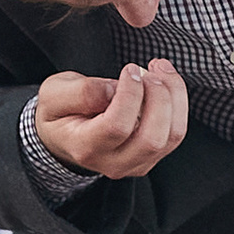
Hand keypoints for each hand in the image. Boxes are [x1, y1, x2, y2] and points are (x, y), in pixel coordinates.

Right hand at [34, 63, 187, 179]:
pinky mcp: (151, 157)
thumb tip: (114, 89)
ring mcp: (136, 164)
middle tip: (151, 69)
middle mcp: (113, 163)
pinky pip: (175, 134)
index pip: (117, 126)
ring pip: (171, 137)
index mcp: (85, 147)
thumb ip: (81, 92)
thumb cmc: (59, 112)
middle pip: (152, 139)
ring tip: (161, 70)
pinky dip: (178, 104)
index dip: (130, 94)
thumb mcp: (54, 94)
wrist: (64, 136)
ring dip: (174, 98)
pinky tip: (165, 82)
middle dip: (159, 97)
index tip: (130, 69)